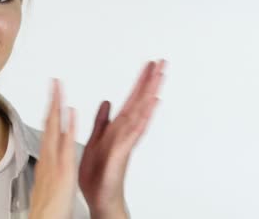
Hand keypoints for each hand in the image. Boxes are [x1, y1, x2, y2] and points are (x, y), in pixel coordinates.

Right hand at [29, 78, 76, 218]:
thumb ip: (50, 165)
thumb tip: (51, 155)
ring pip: (54, 129)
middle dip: (52, 102)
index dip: (51, 110)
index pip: (49, 129)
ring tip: (58, 88)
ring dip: (57, 107)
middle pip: (49, 124)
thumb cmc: (49, 206)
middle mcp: (49, 157)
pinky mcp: (64, 169)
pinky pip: (66, 144)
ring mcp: (55, 161)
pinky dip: (68, 127)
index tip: (54, 94)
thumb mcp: (49, 180)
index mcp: (48, 159)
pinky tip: (70, 113)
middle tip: (54, 82)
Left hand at [79, 59, 166, 217]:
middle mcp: (125, 132)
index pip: (131, 100)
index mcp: (117, 128)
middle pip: (140, 102)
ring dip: (150, 94)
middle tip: (161, 62)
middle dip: (150, 81)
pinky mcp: (122, 151)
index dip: (139, 82)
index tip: (148, 65)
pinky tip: (151, 105)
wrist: (100, 197)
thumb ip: (102, 121)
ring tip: (159, 76)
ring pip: (140, 113)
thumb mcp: (96, 140)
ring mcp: (126, 141)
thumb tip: (107, 102)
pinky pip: (133, 131)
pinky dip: (143, 117)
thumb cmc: (99, 174)